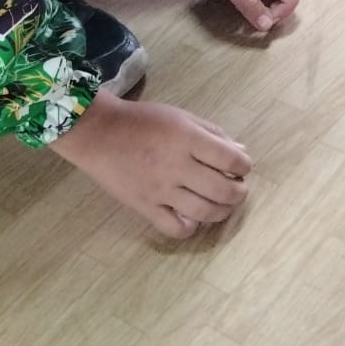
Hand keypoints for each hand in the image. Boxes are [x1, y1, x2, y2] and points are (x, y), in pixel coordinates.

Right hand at [50, 94, 250, 237]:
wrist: (99, 133)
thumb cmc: (143, 120)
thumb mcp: (182, 117)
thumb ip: (213, 133)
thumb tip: (241, 152)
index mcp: (187, 138)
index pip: (230, 158)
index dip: (244, 165)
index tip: (242, 166)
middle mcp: (177, 166)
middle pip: (222, 189)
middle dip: (239, 192)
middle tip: (238, 188)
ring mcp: (160, 190)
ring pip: (203, 212)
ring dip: (222, 211)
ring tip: (223, 204)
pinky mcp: (145, 207)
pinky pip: (174, 228)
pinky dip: (190, 227)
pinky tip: (193, 218)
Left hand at [176, 0, 301, 31]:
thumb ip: (250, 4)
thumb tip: (266, 25)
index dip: (286, 7)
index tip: (268, 19)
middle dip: (277, 12)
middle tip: (258, 21)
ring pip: (277, 2)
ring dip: (268, 13)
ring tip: (251, 18)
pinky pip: (265, 3)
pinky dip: (259, 11)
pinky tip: (246, 13)